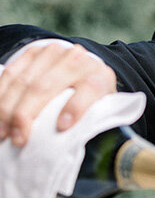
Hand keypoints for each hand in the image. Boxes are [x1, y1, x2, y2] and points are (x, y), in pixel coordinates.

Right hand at [0, 40, 115, 144]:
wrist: (84, 68)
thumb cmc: (92, 101)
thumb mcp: (101, 111)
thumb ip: (93, 121)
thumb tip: (79, 146)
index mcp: (100, 76)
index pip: (90, 89)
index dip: (75, 107)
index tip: (62, 127)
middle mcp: (77, 59)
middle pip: (45, 87)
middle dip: (26, 115)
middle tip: (18, 139)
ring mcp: (53, 52)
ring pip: (23, 81)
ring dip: (8, 108)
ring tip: (3, 131)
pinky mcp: (33, 51)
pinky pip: (11, 73)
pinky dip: (1, 95)